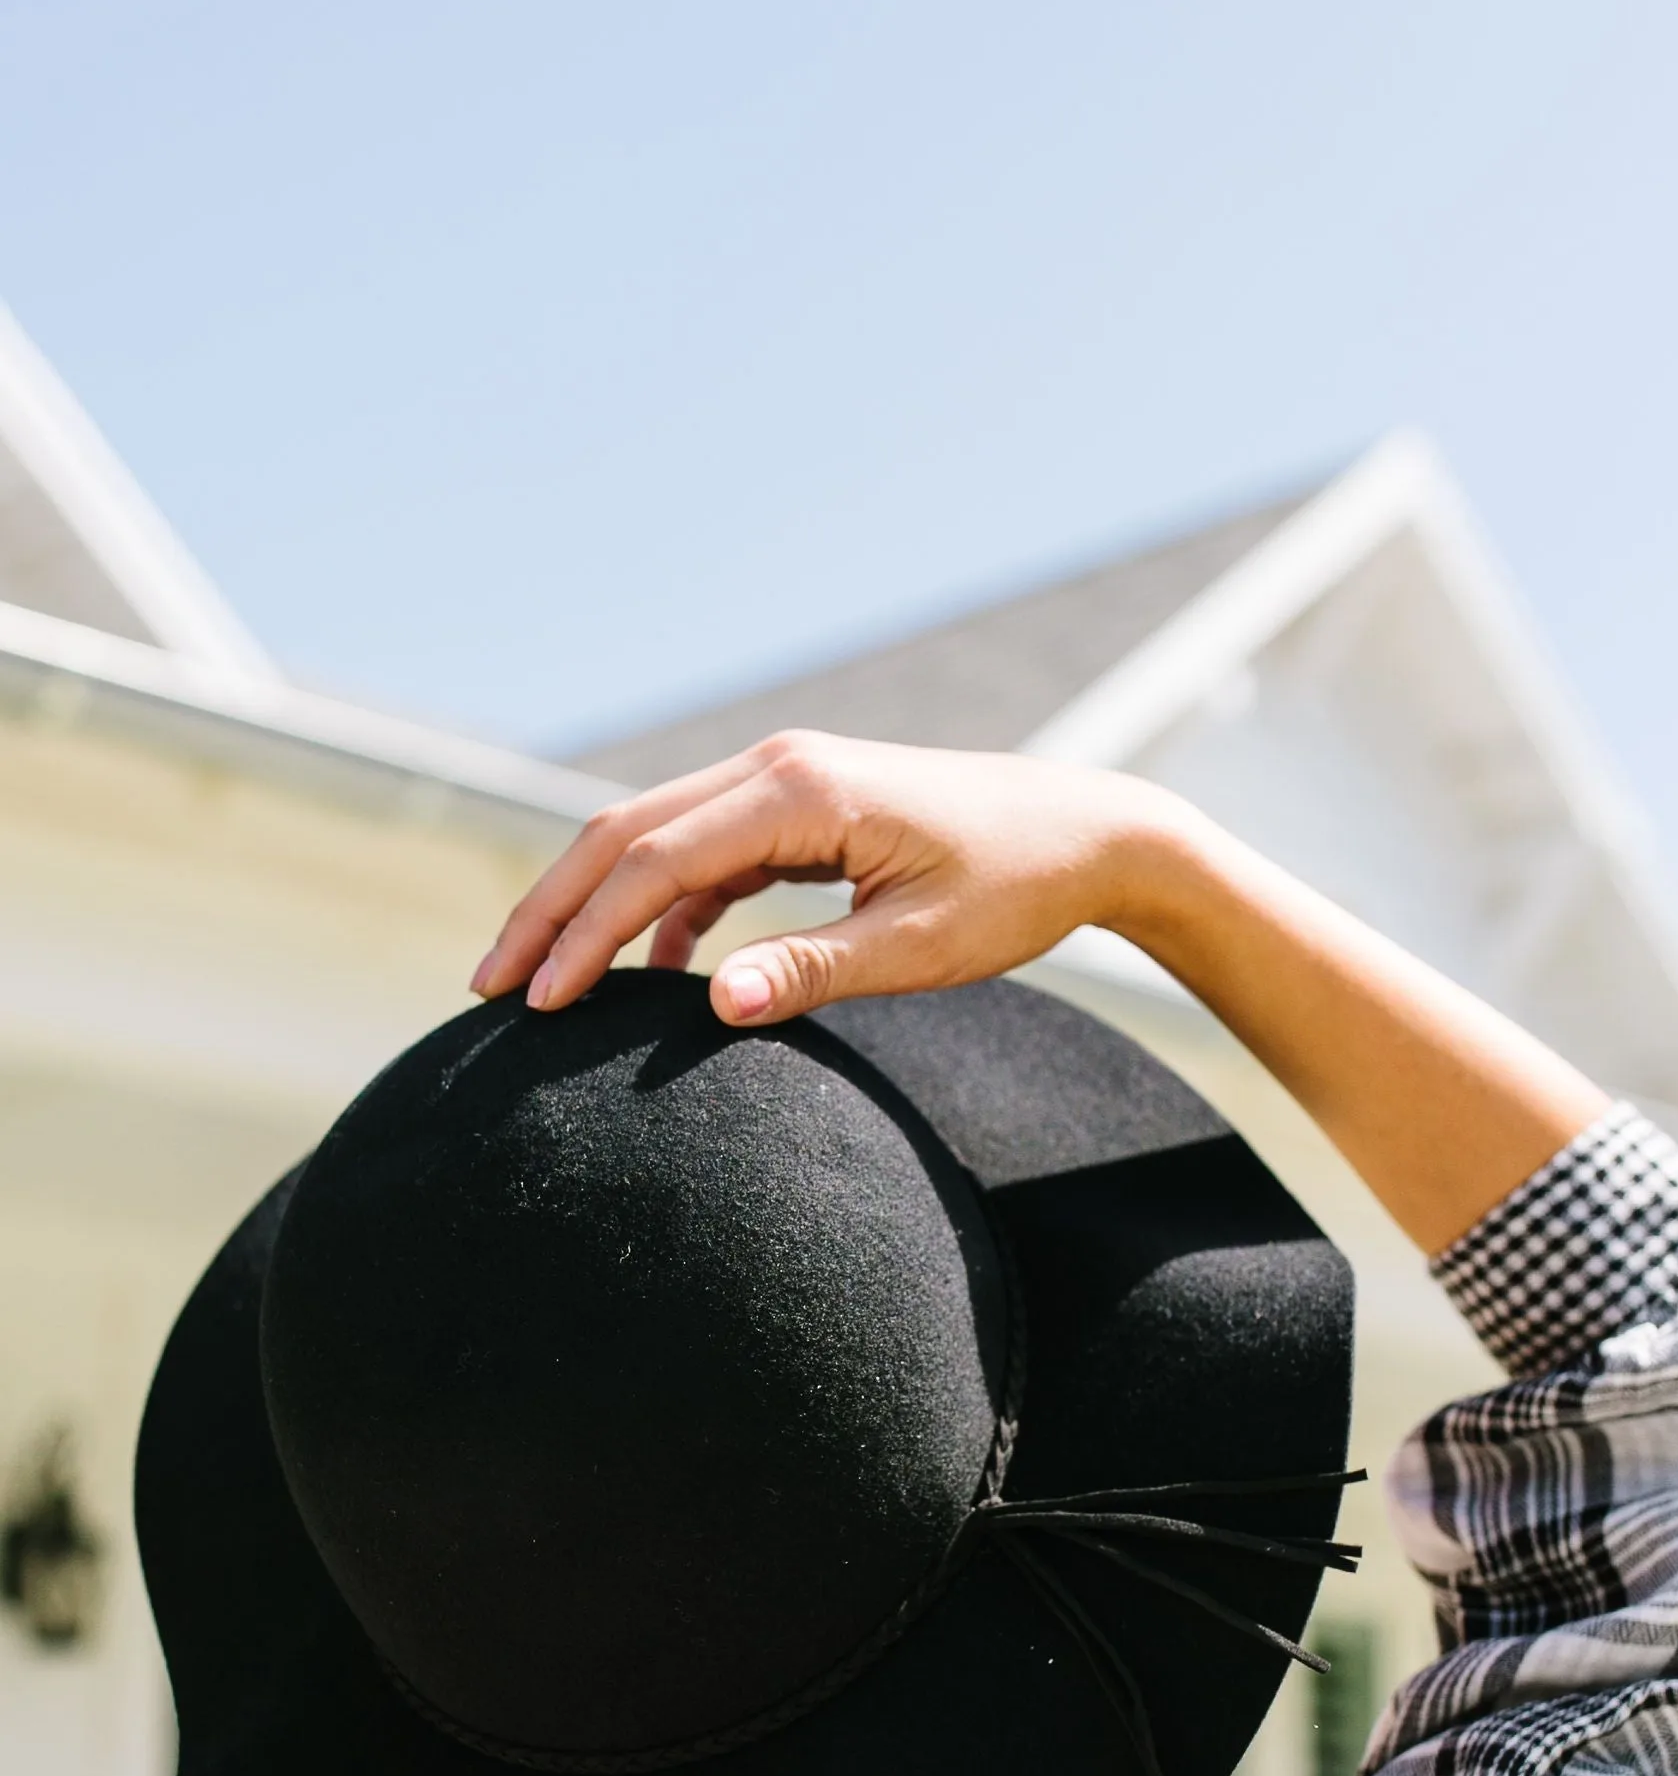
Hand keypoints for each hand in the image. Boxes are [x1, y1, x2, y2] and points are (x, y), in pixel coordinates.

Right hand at [470, 732, 1192, 1026]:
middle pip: (624, 833)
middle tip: (489, 990)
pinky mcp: (798, 811)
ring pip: (652, 838)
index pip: (654, 863)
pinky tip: (642, 977)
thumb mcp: (921, 948)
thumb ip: (815, 971)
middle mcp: (776, 769)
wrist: (1088, 833)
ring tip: (539, 985)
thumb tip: (713, 1006)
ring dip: (591, 906)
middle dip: (551, 911)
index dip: (584, 935)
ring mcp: (783, 783)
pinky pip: (702, 856)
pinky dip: (659, 909)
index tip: (536, 1006)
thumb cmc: (1017, 890)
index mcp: (799, 792)